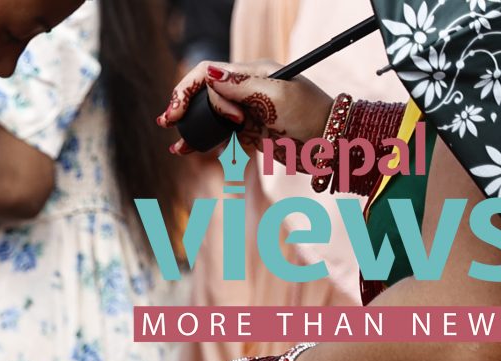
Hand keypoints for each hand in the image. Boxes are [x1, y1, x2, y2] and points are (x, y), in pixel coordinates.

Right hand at [160, 61, 333, 156]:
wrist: (330, 141)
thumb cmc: (310, 114)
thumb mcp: (276, 96)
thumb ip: (241, 86)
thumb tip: (209, 74)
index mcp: (252, 73)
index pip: (209, 72)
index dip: (187, 88)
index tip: (178, 111)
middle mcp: (245, 89)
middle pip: (203, 93)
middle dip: (184, 106)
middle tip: (170, 123)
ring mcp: (245, 110)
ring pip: (207, 115)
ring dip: (189, 127)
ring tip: (176, 144)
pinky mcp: (246, 131)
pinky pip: (217, 133)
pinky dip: (201, 141)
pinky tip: (186, 149)